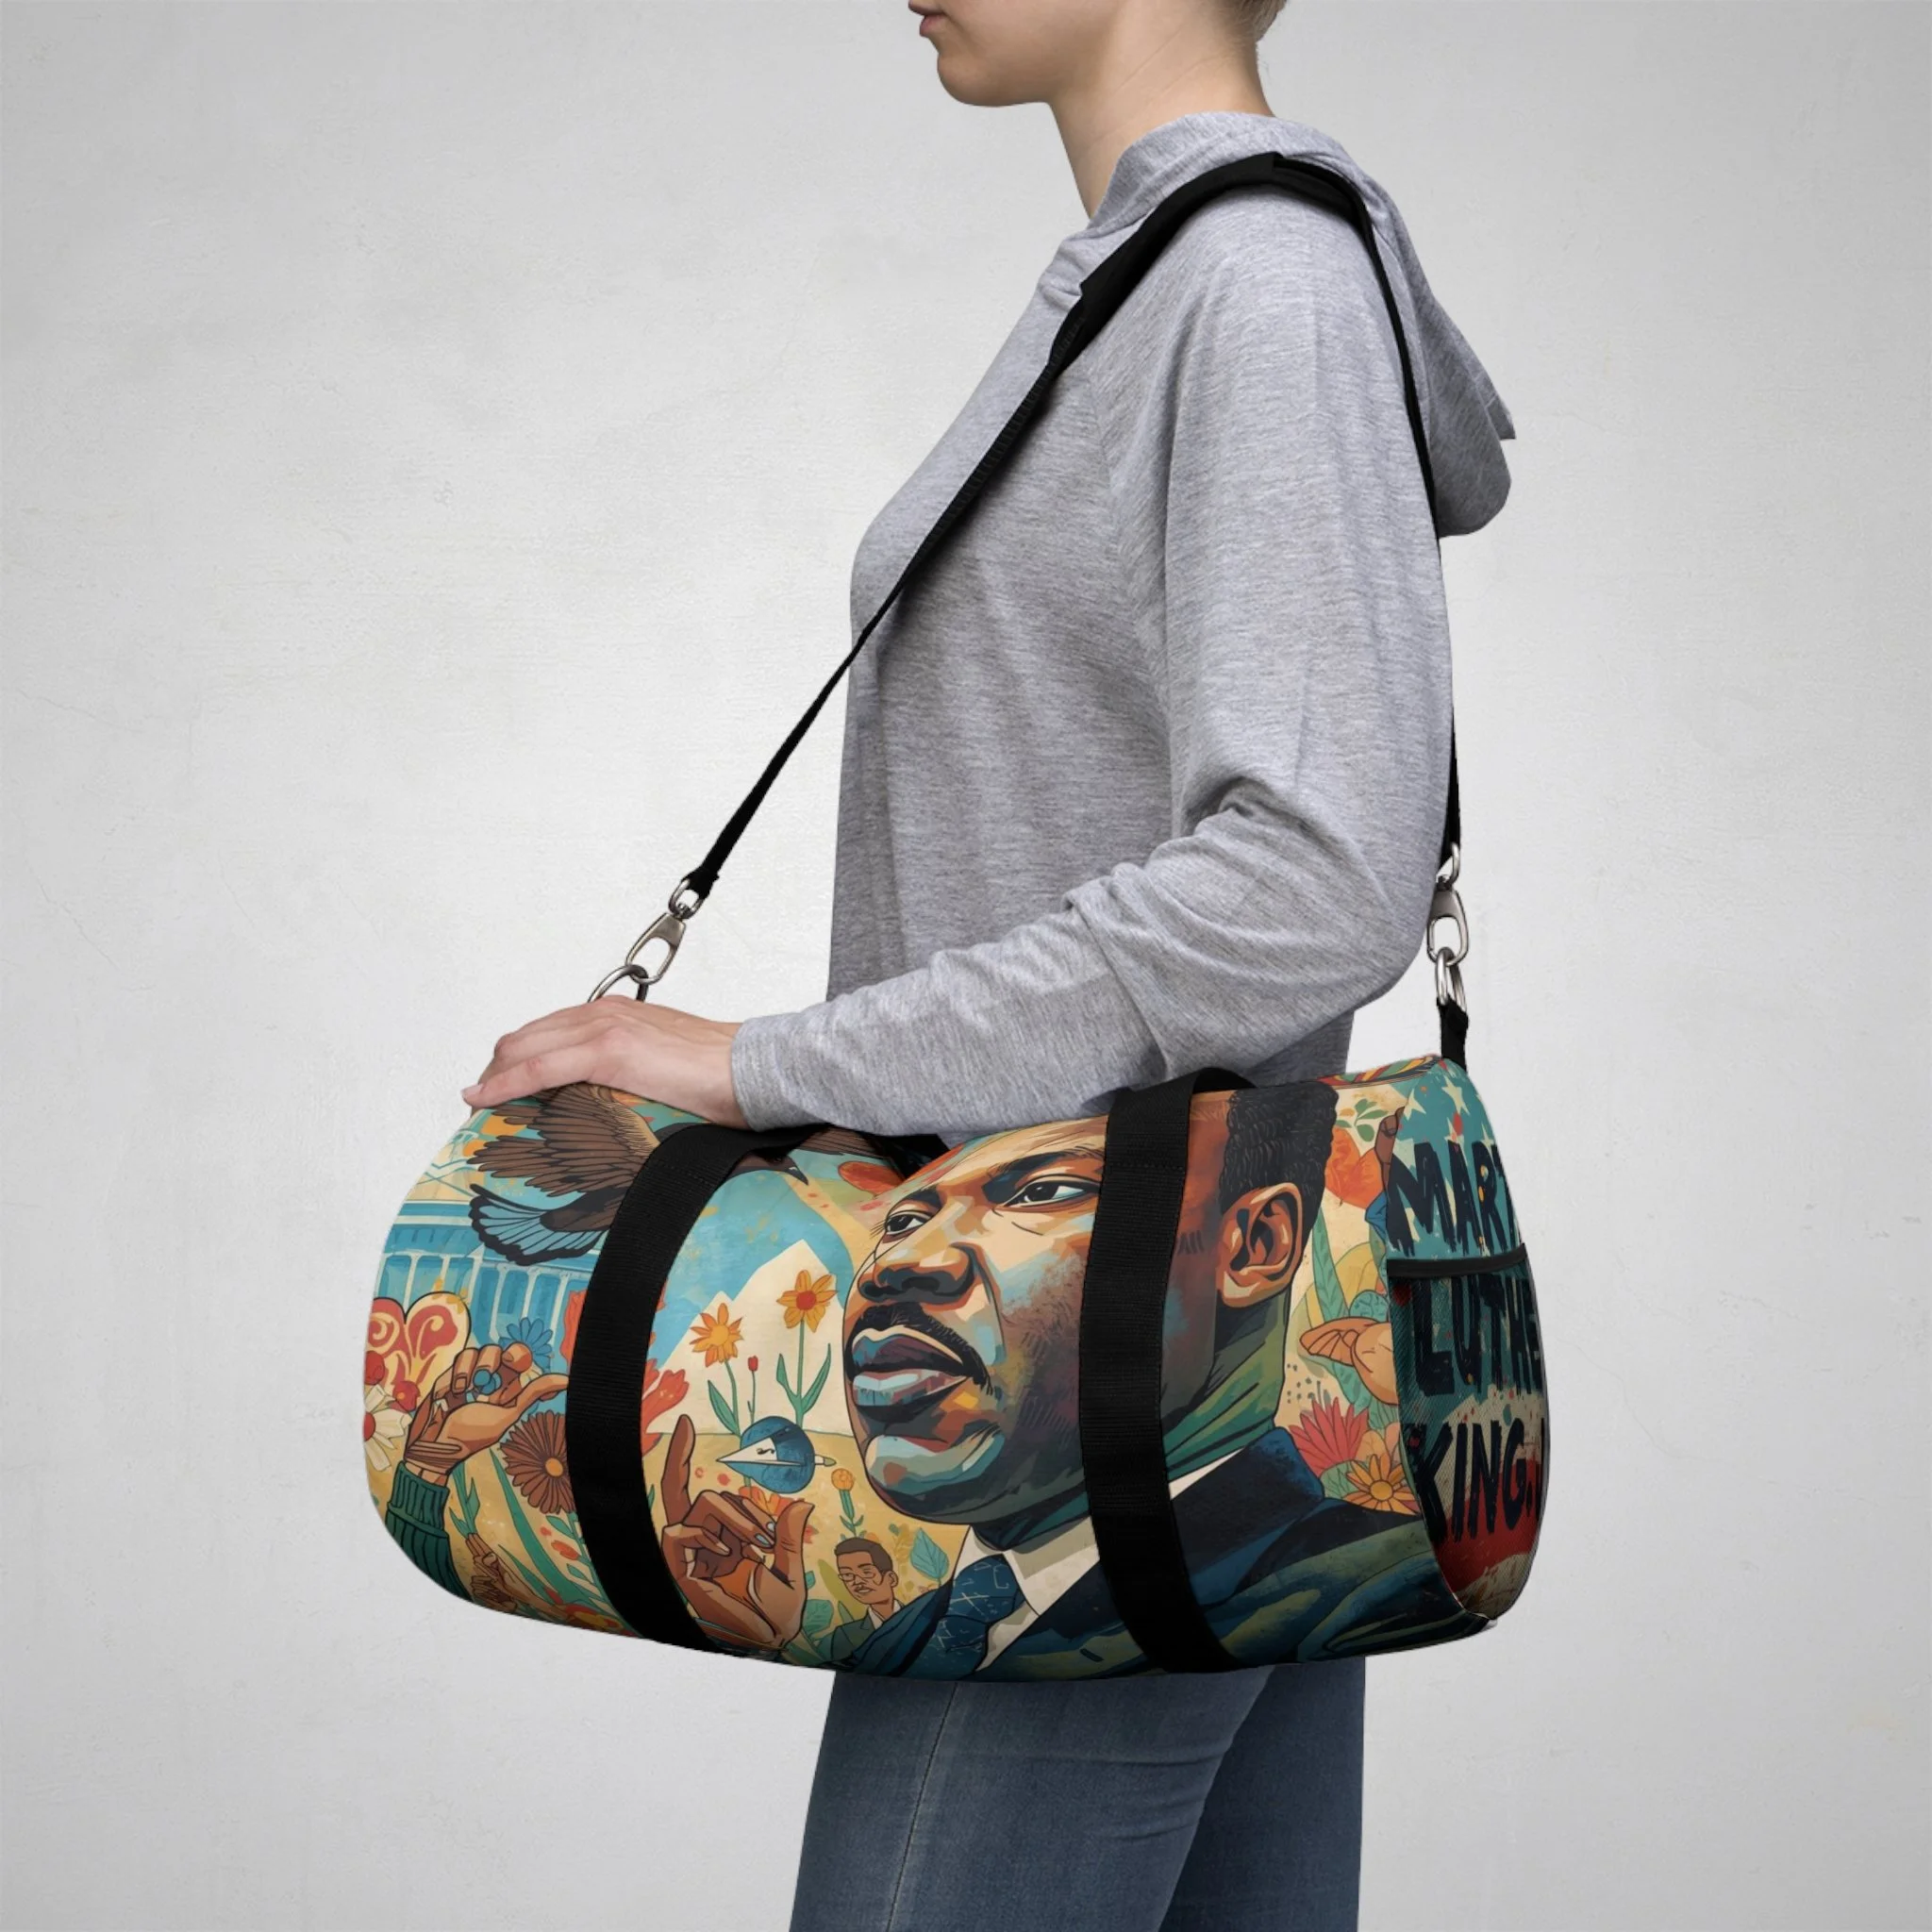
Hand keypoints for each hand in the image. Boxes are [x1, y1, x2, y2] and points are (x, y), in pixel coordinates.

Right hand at [402, 1343, 568, 1483]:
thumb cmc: (471, 1436)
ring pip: (473, 1352)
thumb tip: (567, 1380)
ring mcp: (467, 1379)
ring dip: (467, 1370)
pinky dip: (451, 1378)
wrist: (432, 1446)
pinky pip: (453, 1364)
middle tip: (484, 1377)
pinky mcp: (447, 1379)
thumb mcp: (505, 1415)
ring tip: (463, 1390)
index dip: (517, 1354)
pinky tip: (449, 1395)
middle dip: (491, 1360)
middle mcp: (489, 1382)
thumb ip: (532, 1394)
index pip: (519, 1359)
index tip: (512, 1363)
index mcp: (507, 1390)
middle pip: (497, 1351)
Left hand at [461, 996, 747, 1125]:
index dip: (517, 1057)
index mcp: (616, 1015)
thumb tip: (615, 1106)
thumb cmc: (721, 1074)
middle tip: (483, 1099)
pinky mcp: (608, 1052)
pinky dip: (506, 1084)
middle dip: (496, 1068)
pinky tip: (486, 1099)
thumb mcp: (662, 1066)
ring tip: (479, 1103)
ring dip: (494, 1076)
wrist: (751, 1068)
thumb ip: (630, 1074)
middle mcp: (603, 1014)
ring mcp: (603, 1030)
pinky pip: (538, 1069)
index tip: (500, 1084)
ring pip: (524, 1049)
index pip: (548, 1031)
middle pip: (526, 1037)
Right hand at [658, 1414, 812, 1649]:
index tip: (685, 1421)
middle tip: (761, 1533)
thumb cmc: (778, 1612)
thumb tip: (801, 1504)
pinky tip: (729, 1555)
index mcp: (723, 1536)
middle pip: (696, 1493)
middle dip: (725, 1497)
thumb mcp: (791, 1568)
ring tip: (759, 1549)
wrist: (769, 1641)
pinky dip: (706, 1536)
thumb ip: (791, 1535)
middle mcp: (703, 1541)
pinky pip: (678, 1533)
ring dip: (737, 1519)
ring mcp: (690, 1555)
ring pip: (703, 1504)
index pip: (698, 1492)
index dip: (683, 1457)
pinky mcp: (678, 1570)